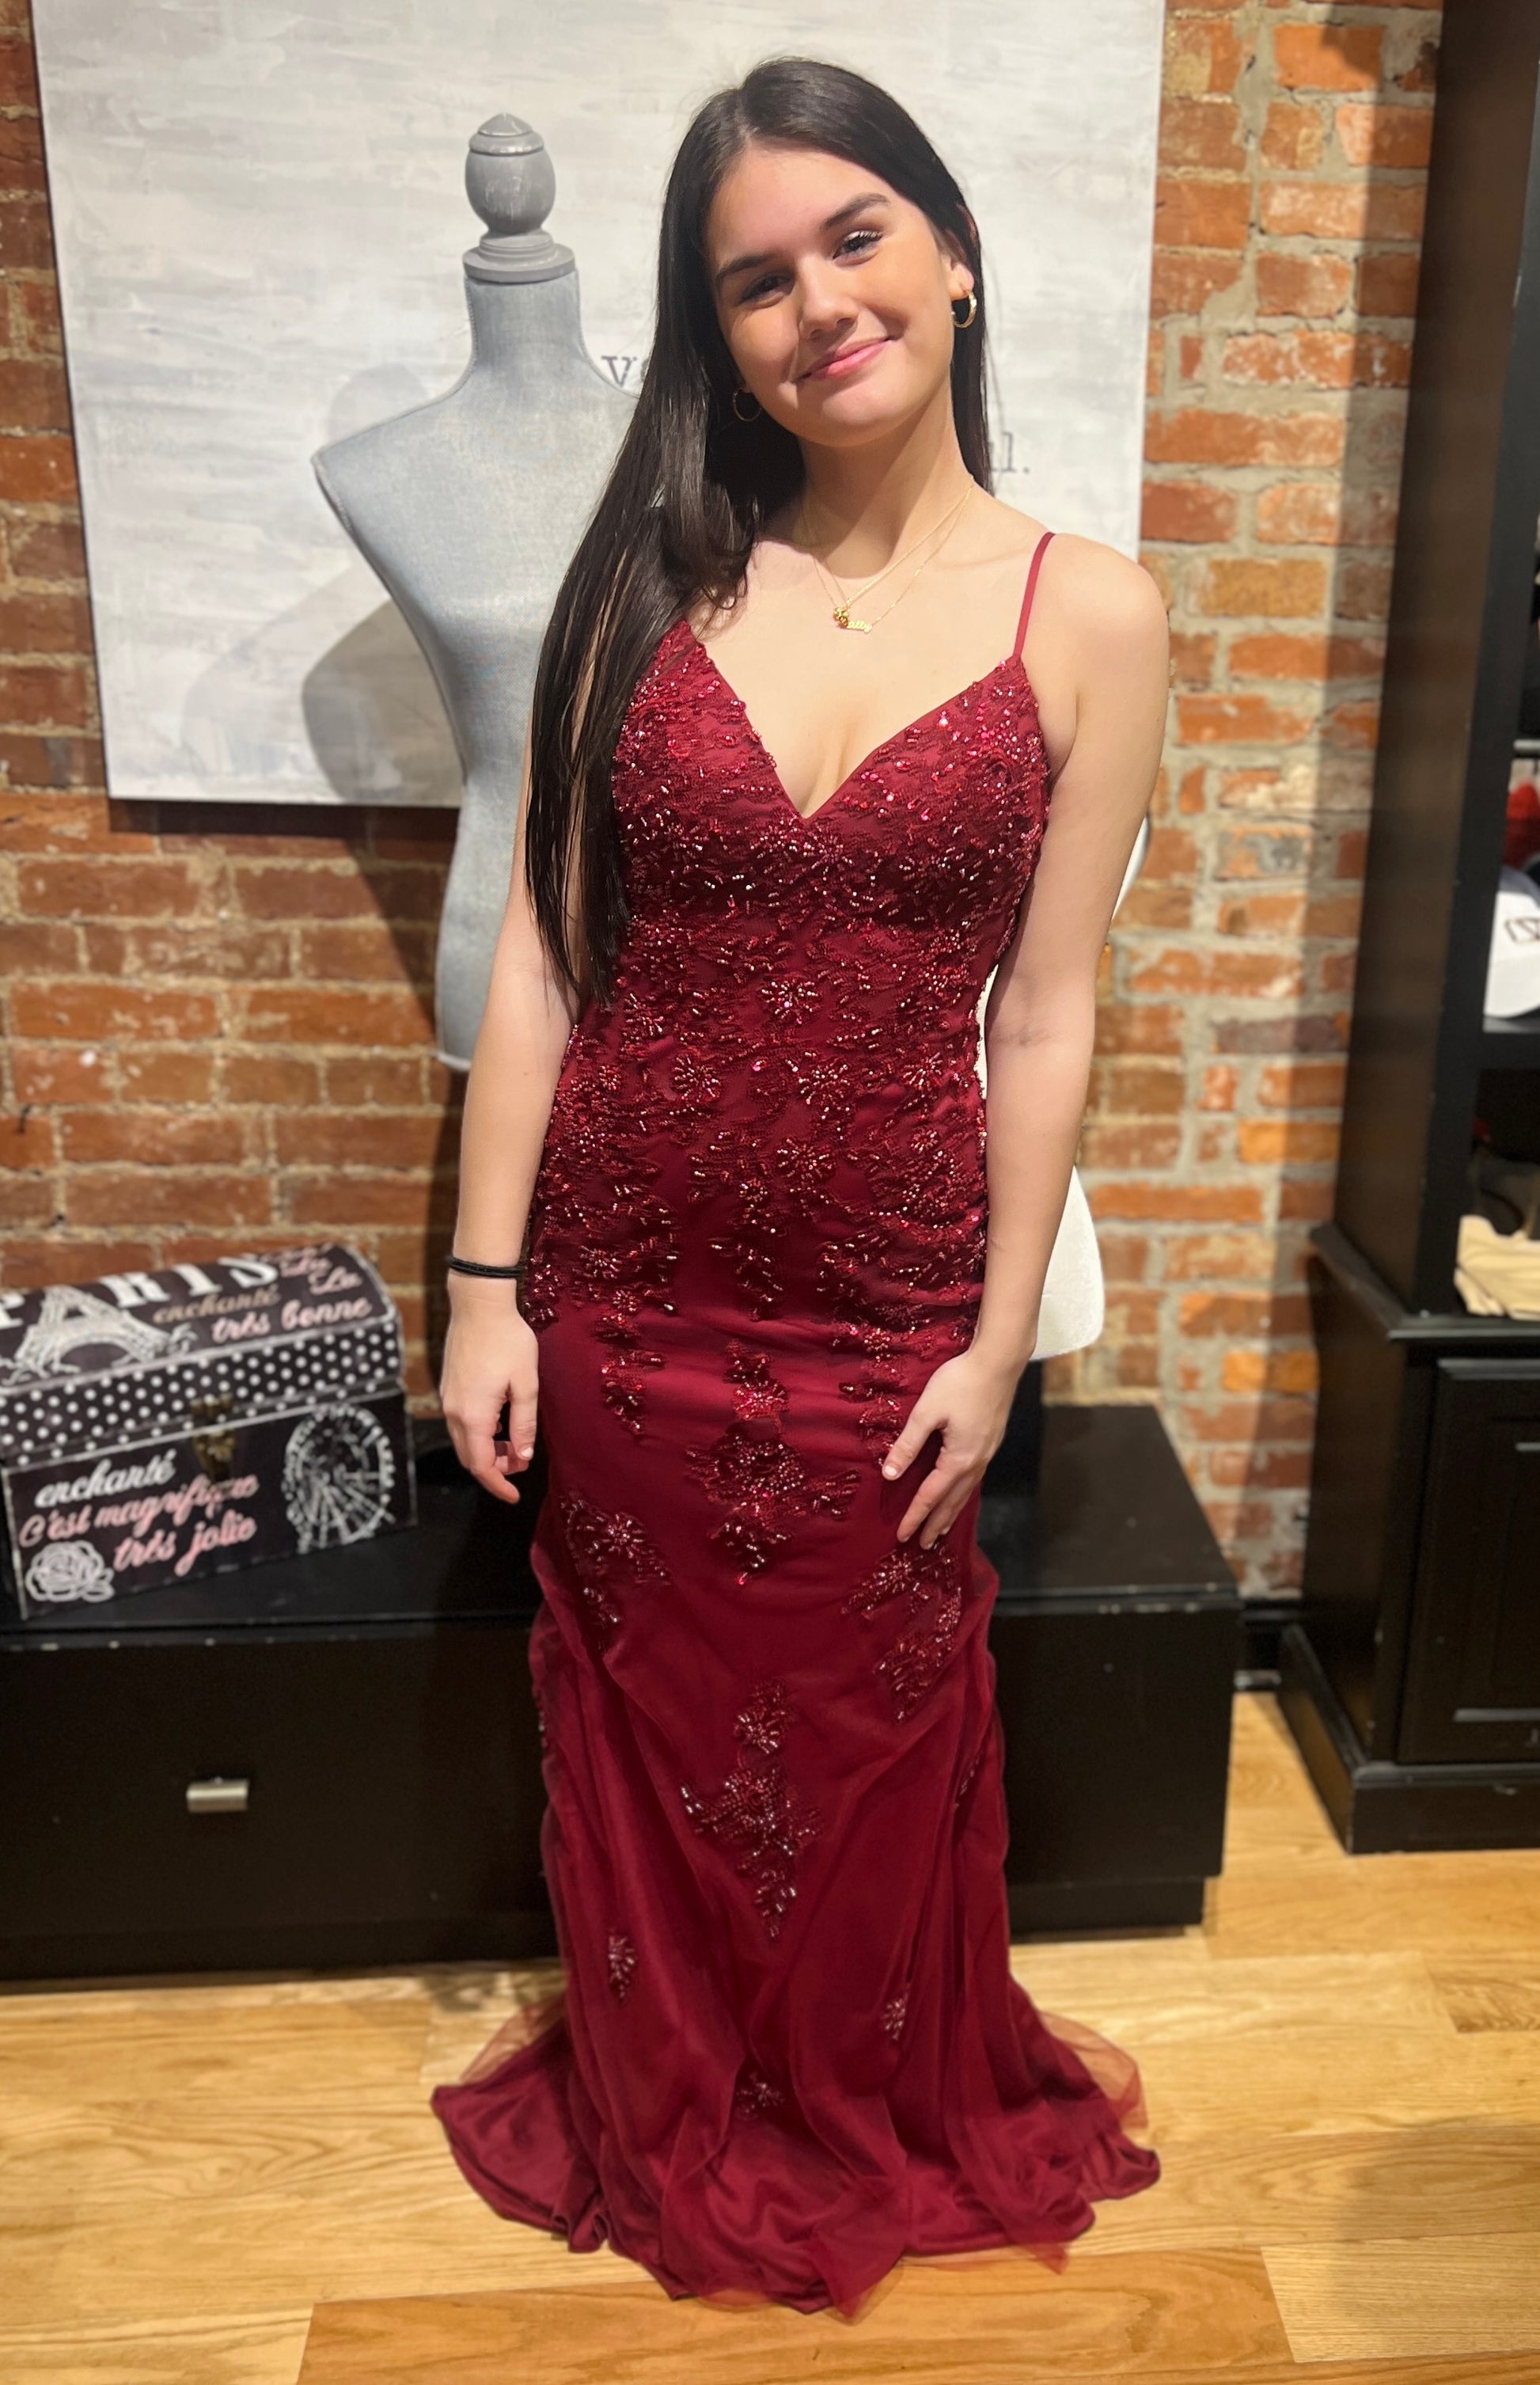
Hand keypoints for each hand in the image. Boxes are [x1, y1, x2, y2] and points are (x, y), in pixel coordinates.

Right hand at [440, 1278, 539, 1504]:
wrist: (478, 1305)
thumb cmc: (508, 1341)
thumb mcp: (526, 1384)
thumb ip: (524, 1424)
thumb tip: (523, 1456)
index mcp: (474, 1415)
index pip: (481, 1466)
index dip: (497, 1485)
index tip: (514, 1496)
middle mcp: (453, 1412)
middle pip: (469, 1457)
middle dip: (494, 1470)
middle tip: (520, 1465)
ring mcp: (447, 1399)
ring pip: (463, 1441)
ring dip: (486, 1451)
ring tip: (514, 1445)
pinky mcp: (448, 1388)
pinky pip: (460, 1424)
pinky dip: (479, 1435)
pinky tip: (500, 1423)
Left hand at [880, 1348, 1027, 1548]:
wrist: (999, 1362)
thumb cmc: (960, 1382)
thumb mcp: (926, 1411)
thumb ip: (908, 1444)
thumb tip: (889, 1474)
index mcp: (959, 1459)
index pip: (931, 1496)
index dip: (915, 1516)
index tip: (902, 1535)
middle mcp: (976, 1462)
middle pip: (953, 1502)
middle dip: (936, 1524)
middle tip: (922, 1545)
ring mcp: (987, 1453)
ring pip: (966, 1492)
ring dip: (951, 1513)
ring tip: (941, 1530)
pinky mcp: (991, 1443)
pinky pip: (974, 1479)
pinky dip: (963, 1494)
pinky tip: (959, 1493)